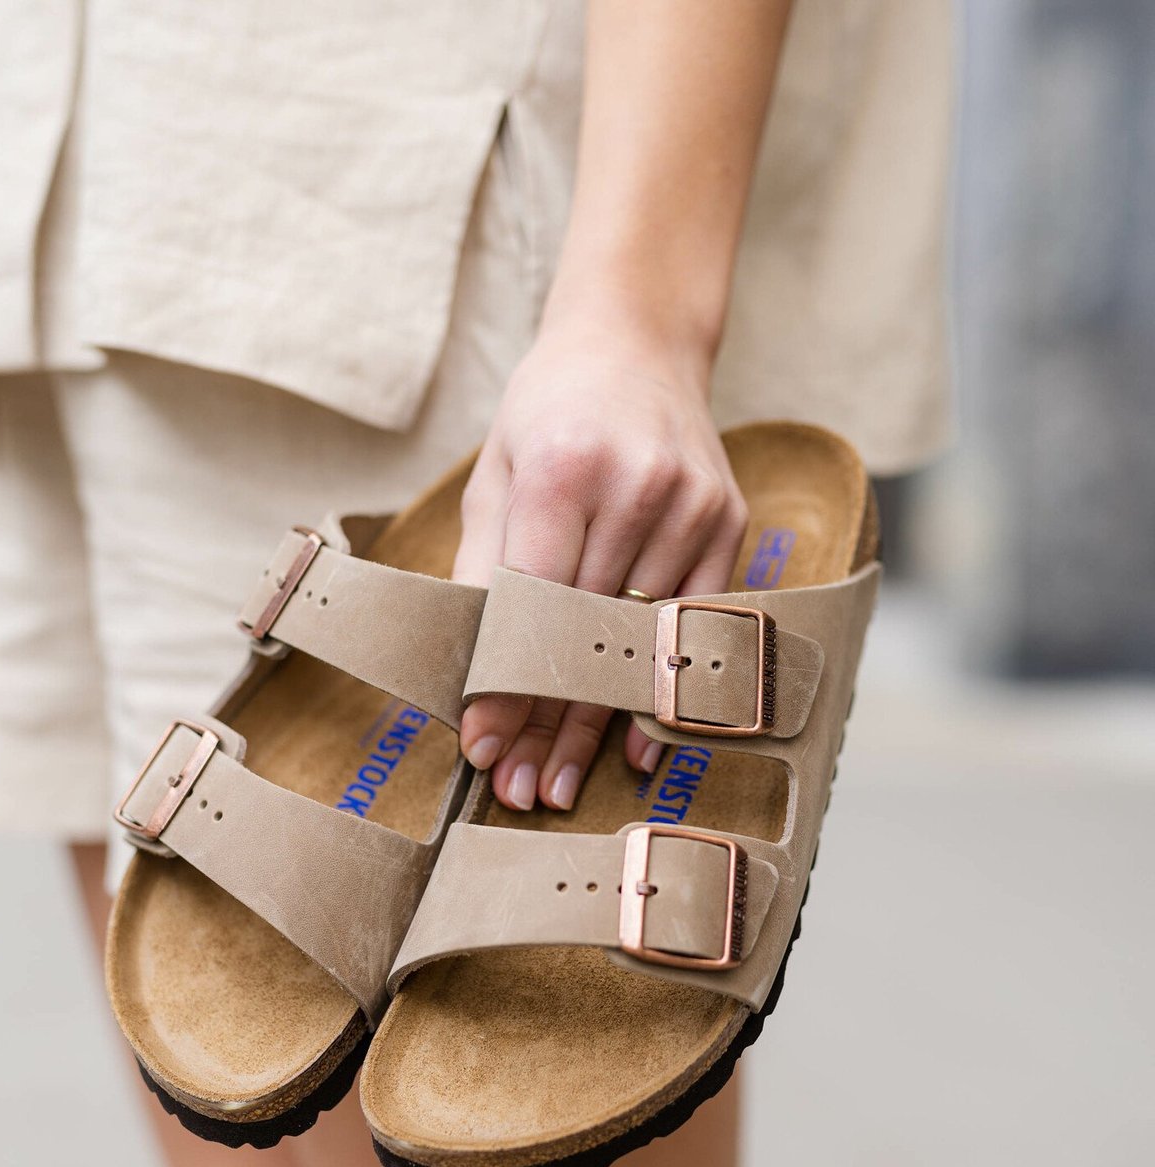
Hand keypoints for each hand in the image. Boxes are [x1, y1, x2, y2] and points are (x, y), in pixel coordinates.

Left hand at [453, 309, 747, 810]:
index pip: (531, 601)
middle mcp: (639, 487)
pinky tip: (634, 748)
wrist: (635, 346)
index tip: (483, 747)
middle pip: (586, 635)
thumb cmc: (549, 415)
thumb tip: (468, 675)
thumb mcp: (496, 476)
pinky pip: (693, 628)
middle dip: (548, 723)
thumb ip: (482, 568)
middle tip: (521, 791)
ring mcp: (694, 506)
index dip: (505, 682)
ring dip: (595, 723)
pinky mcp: (728, 523)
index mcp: (566, 467)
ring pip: (637, 644)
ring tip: (558, 782)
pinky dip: (658, 690)